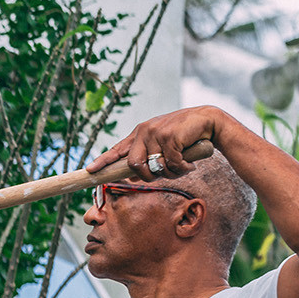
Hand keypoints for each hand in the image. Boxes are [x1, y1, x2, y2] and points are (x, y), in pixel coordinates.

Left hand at [86, 106, 226, 179]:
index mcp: (139, 133)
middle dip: (147, 177)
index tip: (90, 170)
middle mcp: (144, 131)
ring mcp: (156, 133)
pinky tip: (189, 164)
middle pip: (133, 165)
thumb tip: (132, 177)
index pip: (117, 149)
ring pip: (154, 167)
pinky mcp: (169, 136)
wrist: (208, 121)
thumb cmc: (184, 135)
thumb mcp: (162, 143)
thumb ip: (147, 156)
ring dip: (170, 173)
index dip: (103, 161)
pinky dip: (182, 169)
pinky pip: (171, 164)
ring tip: (181, 166)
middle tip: (163, 175)